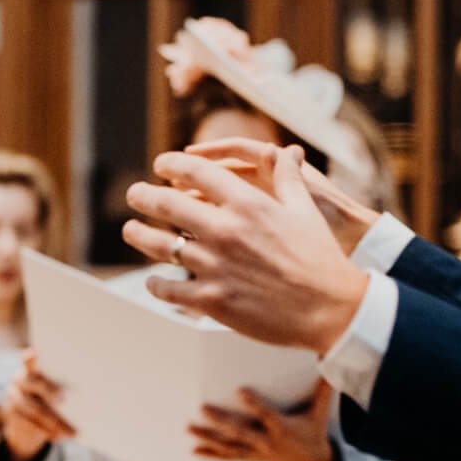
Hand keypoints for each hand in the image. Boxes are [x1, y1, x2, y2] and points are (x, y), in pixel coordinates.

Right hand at [0, 349, 74, 460]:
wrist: (23, 422)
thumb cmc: (46, 400)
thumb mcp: (50, 391)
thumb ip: (60, 389)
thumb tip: (86, 398)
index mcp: (29, 370)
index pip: (28, 361)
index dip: (30, 358)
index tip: (34, 353)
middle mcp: (18, 381)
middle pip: (34, 384)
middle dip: (50, 390)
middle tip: (64, 399)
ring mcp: (12, 398)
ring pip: (35, 410)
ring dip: (55, 422)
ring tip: (73, 433)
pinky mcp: (11, 417)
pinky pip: (31, 425)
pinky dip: (47, 432)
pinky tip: (58, 437)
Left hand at [124, 145, 370, 352]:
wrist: (331, 309)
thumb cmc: (320, 258)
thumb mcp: (305, 211)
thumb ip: (287, 179)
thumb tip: (284, 152)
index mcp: (247, 204)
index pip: (197, 173)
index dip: (173, 165)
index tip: (161, 164)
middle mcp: (225, 231)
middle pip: (168, 204)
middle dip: (144, 196)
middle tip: (134, 194)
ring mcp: (215, 267)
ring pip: (160, 246)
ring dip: (139, 236)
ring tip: (130, 230)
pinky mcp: (212, 301)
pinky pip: (170, 289)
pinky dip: (157, 283)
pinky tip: (154, 280)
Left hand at [189, 383, 335, 460]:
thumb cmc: (314, 431)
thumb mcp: (320, 412)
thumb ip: (322, 389)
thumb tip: (324, 359)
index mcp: (283, 428)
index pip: (267, 414)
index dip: (254, 403)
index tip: (240, 390)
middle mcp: (267, 441)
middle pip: (240, 431)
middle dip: (220, 421)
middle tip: (202, 408)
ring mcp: (256, 451)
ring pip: (229, 445)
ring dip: (208, 437)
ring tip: (189, 428)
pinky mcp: (250, 457)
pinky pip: (228, 456)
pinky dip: (211, 453)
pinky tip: (194, 450)